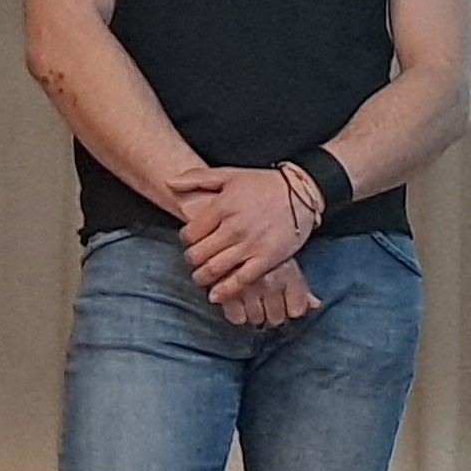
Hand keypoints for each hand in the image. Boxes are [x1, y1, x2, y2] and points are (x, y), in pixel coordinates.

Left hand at [176, 165, 323, 324]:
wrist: (301, 194)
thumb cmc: (263, 184)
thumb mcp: (229, 174)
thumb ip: (197, 178)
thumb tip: (169, 182)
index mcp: (223, 206)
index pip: (191, 233)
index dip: (186, 240)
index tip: (190, 242)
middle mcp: (234, 227)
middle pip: (200, 253)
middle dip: (192, 260)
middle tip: (194, 261)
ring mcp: (251, 245)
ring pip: (215, 269)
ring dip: (203, 277)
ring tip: (201, 277)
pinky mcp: (267, 259)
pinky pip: (240, 281)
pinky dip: (225, 291)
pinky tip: (216, 295)